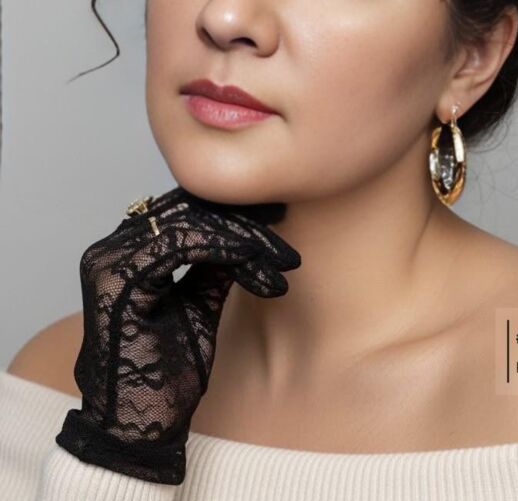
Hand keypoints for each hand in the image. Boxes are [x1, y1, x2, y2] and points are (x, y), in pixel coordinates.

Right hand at [55, 185, 300, 484]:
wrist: (140, 431)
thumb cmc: (166, 374)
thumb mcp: (199, 305)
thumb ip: (214, 266)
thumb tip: (247, 232)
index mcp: (127, 252)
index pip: (184, 209)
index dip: (233, 210)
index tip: (277, 217)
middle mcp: (111, 248)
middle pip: (188, 208)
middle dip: (244, 219)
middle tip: (285, 233)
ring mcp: (110, 261)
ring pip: (189, 221)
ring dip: (244, 238)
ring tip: (281, 261)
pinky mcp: (118, 280)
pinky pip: (181, 244)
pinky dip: (226, 249)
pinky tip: (257, 264)